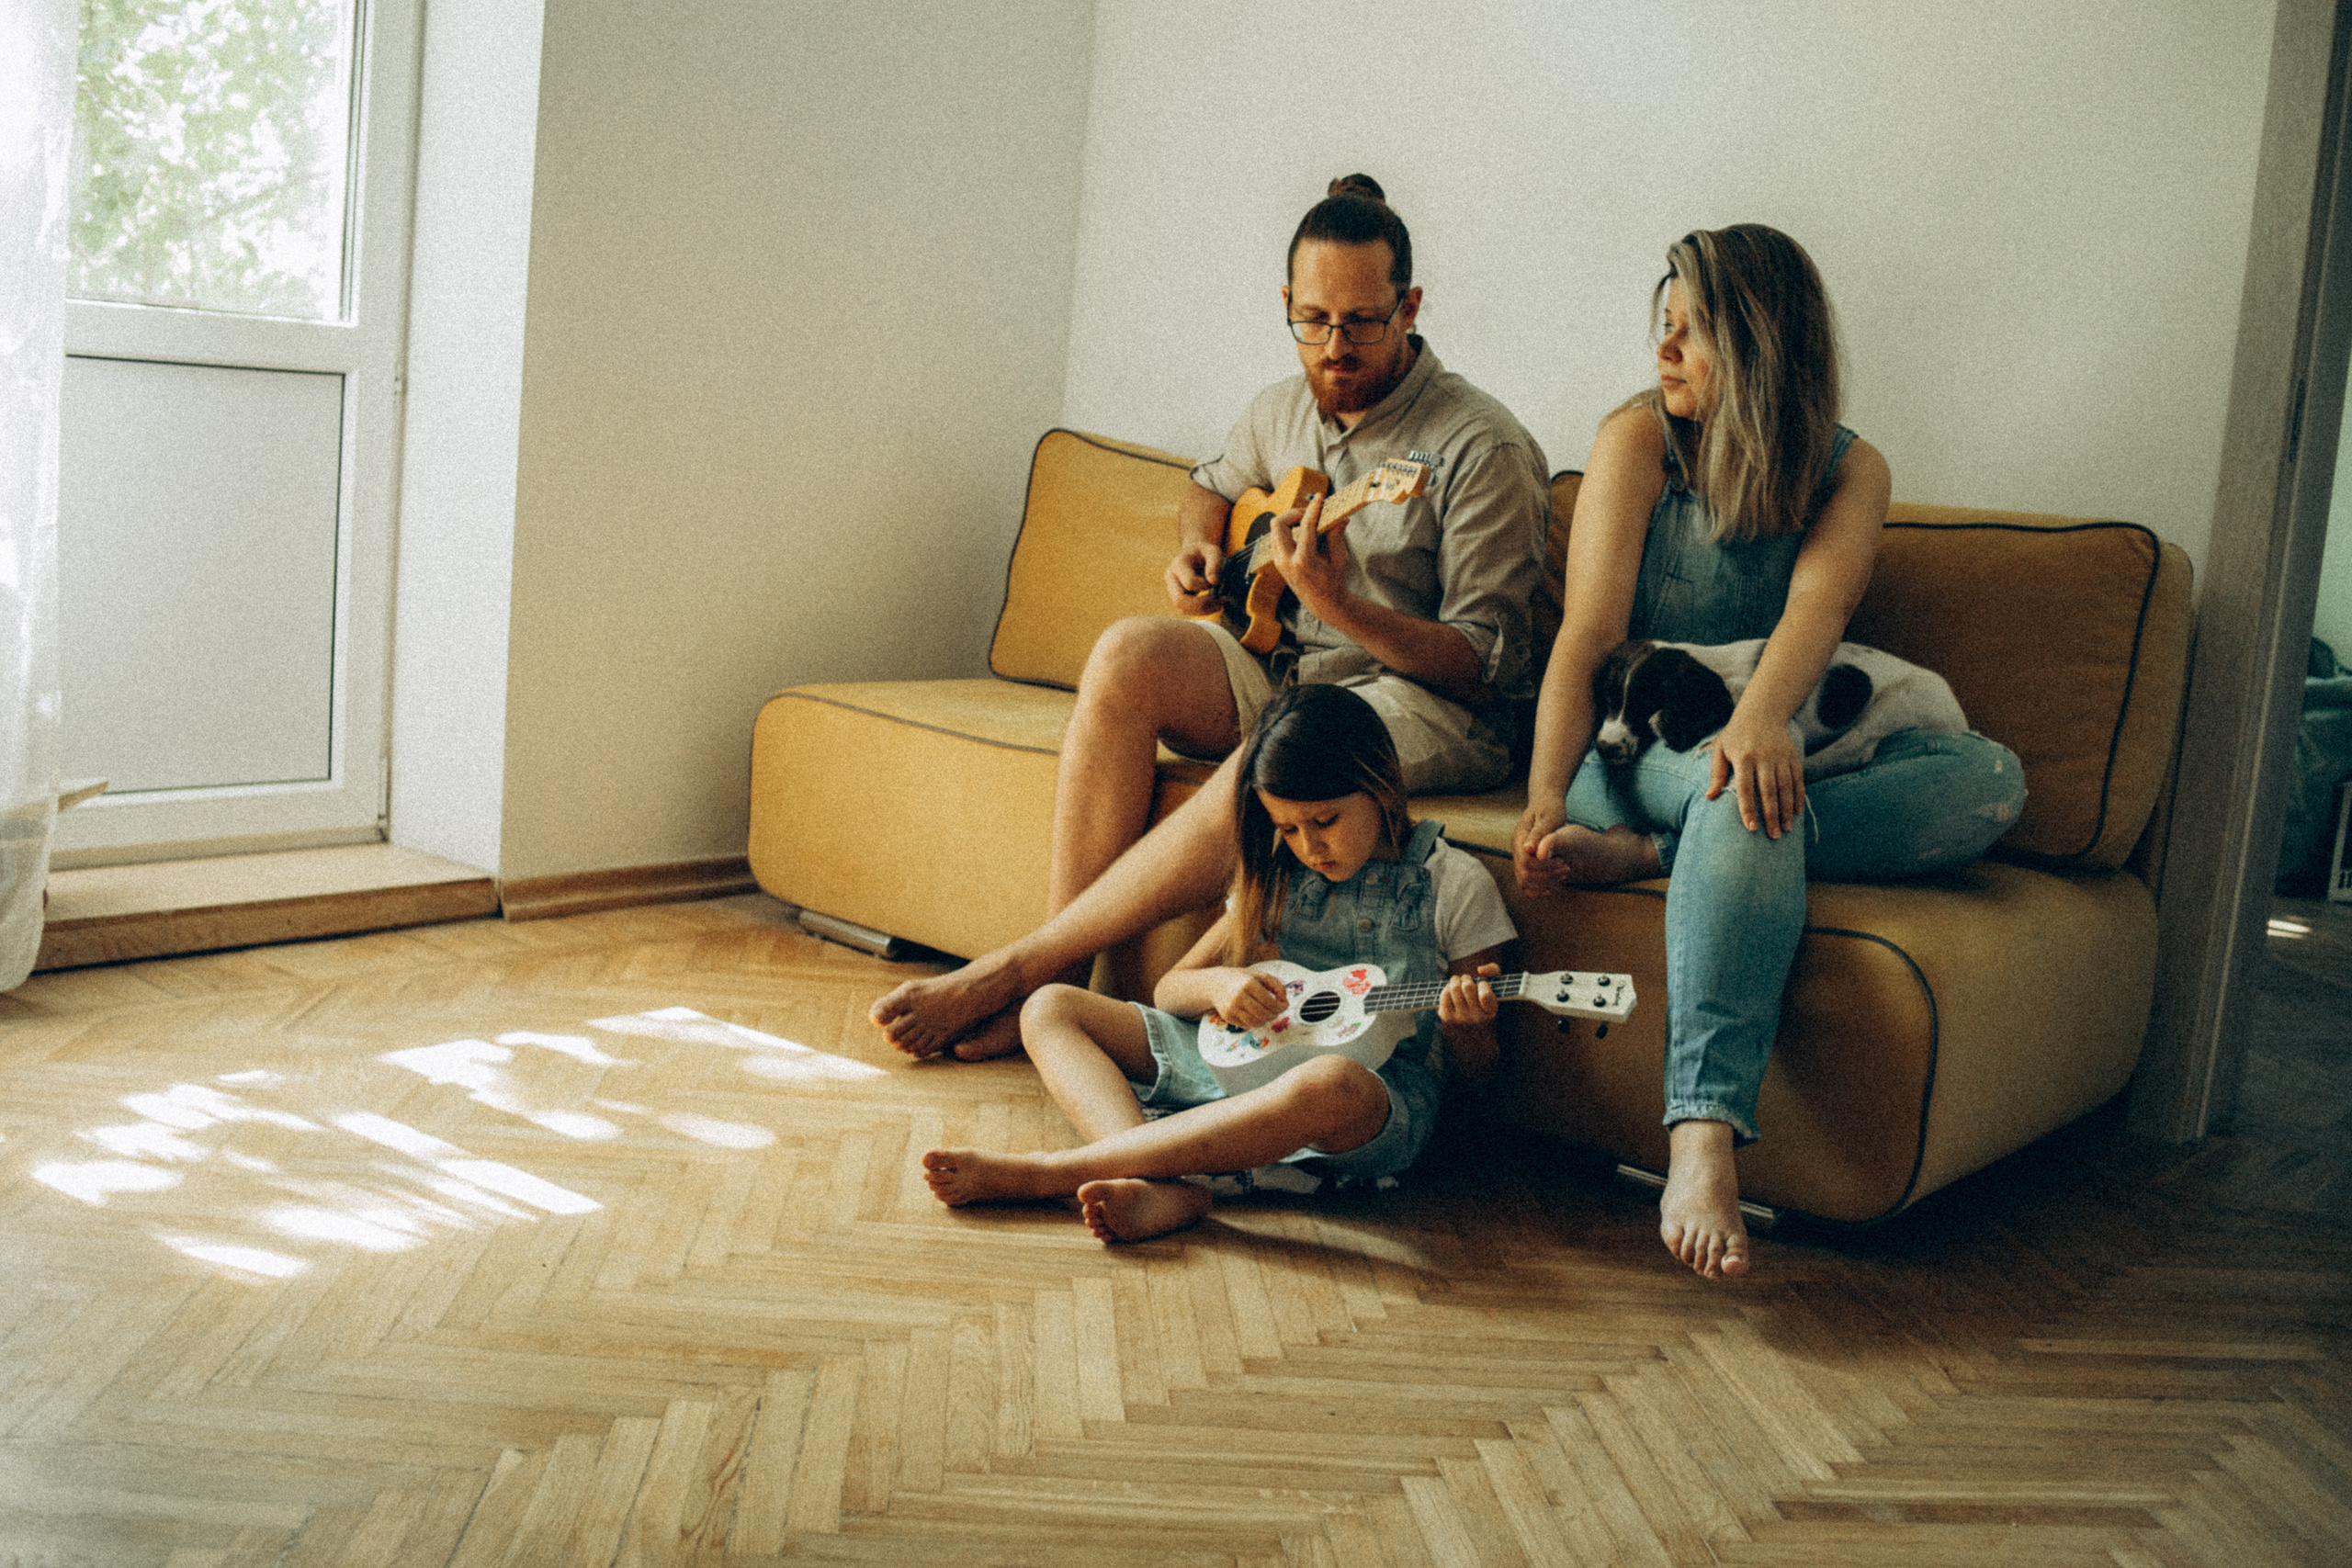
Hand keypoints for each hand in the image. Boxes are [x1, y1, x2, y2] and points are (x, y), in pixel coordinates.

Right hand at [1166, 539, 1224, 613]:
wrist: (1194, 553)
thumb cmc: (1205, 552)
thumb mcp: (1213, 551)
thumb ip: (1214, 564)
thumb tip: (1213, 582)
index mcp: (1178, 564)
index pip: (1189, 583)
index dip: (1205, 586)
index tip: (1216, 581)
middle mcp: (1171, 577)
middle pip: (1179, 601)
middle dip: (1202, 605)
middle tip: (1221, 601)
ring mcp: (1172, 589)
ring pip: (1182, 609)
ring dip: (1203, 610)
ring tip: (1220, 604)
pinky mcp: (1177, 596)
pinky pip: (1187, 610)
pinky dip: (1202, 611)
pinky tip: (1214, 604)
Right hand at [1206, 967, 1288, 1030]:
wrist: (1215, 983)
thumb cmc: (1242, 979)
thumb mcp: (1260, 975)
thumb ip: (1276, 985)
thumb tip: (1285, 1001)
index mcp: (1249, 983)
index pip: (1271, 1002)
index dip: (1281, 1007)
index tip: (1284, 1006)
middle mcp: (1239, 996)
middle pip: (1264, 1014)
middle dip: (1274, 1015)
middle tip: (1276, 1012)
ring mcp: (1232, 1007)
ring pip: (1256, 1023)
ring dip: (1265, 1021)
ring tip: (1267, 1014)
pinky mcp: (1227, 1016)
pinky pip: (1246, 1025)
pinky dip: (1255, 1023)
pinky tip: (1255, 1015)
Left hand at [1266, 494, 1351, 621]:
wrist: (1323, 604)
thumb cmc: (1335, 581)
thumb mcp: (1340, 559)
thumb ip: (1337, 536)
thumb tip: (1341, 517)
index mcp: (1303, 561)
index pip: (1305, 526)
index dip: (1313, 509)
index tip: (1320, 497)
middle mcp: (1287, 561)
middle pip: (1278, 523)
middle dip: (1294, 512)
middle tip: (1310, 513)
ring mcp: (1279, 562)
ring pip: (1276, 529)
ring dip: (1291, 520)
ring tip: (1309, 522)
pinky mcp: (1278, 561)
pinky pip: (1278, 537)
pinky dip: (1289, 529)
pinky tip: (1303, 531)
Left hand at [1437, 963, 1500, 1027]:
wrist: (1470, 1015)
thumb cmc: (1484, 992)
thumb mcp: (1494, 979)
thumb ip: (1492, 969)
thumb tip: (1480, 970)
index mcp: (1491, 1010)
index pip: (1484, 995)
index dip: (1483, 984)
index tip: (1483, 984)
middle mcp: (1477, 1018)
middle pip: (1467, 986)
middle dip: (1466, 979)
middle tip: (1467, 980)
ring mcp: (1461, 1019)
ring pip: (1454, 988)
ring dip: (1456, 981)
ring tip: (1459, 983)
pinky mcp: (1448, 1018)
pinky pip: (1444, 995)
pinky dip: (1447, 988)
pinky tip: (1452, 992)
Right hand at [1513, 798, 1572, 895]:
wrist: (1545, 803)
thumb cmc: (1550, 808)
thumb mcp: (1548, 818)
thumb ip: (1538, 834)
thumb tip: (1528, 850)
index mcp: (1520, 838)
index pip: (1525, 862)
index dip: (1544, 867)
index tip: (1563, 862)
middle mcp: (1516, 849)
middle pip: (1524, 874)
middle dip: (1546, 876)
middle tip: (1566, 869)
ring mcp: (1519, 855)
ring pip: (1524, 880)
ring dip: (1544, 883)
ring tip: (1563, 875)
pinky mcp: (1526, 860)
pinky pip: (1526, 880)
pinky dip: (1537, 887)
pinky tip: (1552, 885)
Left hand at [1706, 711, 1805, 837]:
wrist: (1761, 712)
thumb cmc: (1735, 734)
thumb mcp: (1721, 749)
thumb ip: (1716, 773)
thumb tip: (1709, 797)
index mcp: (1743, 757)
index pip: (1746, 788)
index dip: (1748, 809)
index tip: (1751, 828)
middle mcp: (1764, 757)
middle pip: (1769, 791)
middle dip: (1771, 815)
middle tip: (1772, 836)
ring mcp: (1781, 757)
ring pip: (1786, 787)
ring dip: (1787, 810)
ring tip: (1785, 830)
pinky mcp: (1793, 756)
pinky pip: (1798, 780)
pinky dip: (1799, 797)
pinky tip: (1796, 814)